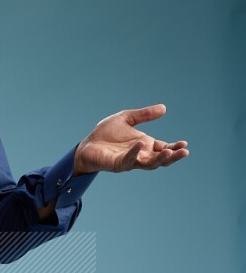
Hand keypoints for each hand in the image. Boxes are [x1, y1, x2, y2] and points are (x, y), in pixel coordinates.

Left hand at [73, 104, 188, 175]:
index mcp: (144, 145)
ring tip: (169, 152)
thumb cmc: (105, 133)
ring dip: (159, 159)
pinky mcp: (117, 164)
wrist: (87, 144)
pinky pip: (129, 160)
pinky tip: (141, 144)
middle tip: (184, 152)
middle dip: (172, 156)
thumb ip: (144, 115)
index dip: (174, 147)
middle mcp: (140, 154)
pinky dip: (135, 153)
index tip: (184, 144)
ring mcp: (129, 161)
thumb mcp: (127, 118)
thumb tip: (164, 108)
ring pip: (148, 164)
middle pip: (160, 159)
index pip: (163, 148)